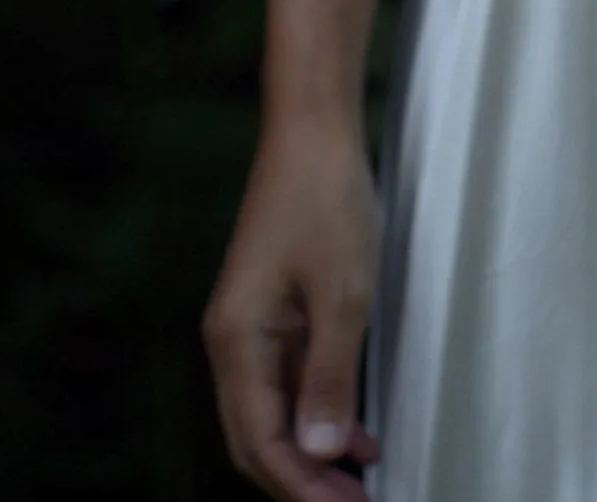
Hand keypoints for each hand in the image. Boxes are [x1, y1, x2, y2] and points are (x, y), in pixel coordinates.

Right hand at [204, 115, 386, 499]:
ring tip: (362, 487)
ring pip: (274, 416)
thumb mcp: (344, 294)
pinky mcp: (274, 312)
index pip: (260, 443)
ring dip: (313, 455)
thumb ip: (331, 376)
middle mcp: (234, 342)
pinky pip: (290, 383)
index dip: (301, 489)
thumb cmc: (327, 201)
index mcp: (238, 342)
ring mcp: (252, 328)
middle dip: (302, 484)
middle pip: (257, 440)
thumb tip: (318, 454)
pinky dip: (319, 413)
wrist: (313, 131)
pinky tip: (357, 435)